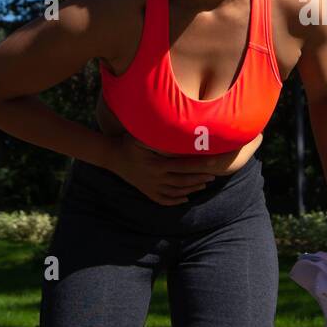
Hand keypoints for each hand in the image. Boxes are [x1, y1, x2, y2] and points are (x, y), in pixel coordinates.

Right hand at [102, 131, 222, 205]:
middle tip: (213, 176)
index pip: (184, 166)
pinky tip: (186, 198)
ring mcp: (151, 187)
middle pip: (183, 181)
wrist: (113, 156)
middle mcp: (155, 178)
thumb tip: (177, 126)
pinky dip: (176, 200)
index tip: (213, 163)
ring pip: (176, 192)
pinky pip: (164, 200)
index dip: (200, 165)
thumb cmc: (130, 142)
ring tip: (204, 184)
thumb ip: (159, 134)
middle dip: (200, 179)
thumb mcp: (142, 136)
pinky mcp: (147, 192)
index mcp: (157, 165)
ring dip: (192, 189)